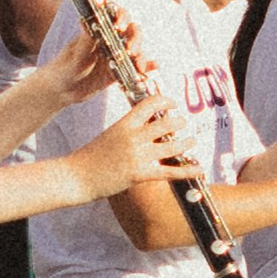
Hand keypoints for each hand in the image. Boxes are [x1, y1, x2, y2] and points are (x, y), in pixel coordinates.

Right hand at [78, 94, 202, 201]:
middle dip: (179, 122)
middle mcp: (134, 136)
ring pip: (173, 145)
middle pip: (167, 123)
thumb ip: (128, 130)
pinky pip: (171, 171)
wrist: (76, 176)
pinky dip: (188, 170)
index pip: (150, 103)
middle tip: (183, 124)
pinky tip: (199, 168)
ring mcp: (138, 155)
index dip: (166, 101)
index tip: (173, 104)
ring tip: (191, 140)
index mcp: (125, 123)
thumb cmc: (90, 157)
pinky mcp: (140, 174)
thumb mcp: (110, 135)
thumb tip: (145, 127)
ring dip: (187, 142)